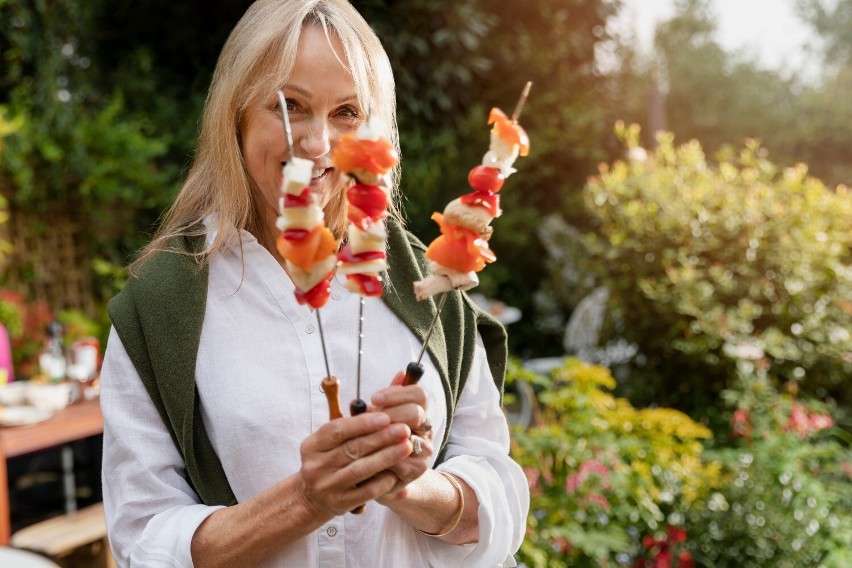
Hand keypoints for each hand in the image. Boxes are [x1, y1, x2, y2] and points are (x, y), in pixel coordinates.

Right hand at [297, 412, 410, 516]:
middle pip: (352, 449)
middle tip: (403, 430)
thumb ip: (350, 427)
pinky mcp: (339, 504)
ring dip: (386, 457)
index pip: (337, 430)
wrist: (311, 498)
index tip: (386, 417)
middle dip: (381, 438)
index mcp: (312, 446)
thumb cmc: (328, 461)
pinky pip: (365, 492)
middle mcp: (315, 466)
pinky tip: (396, 472)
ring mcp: (326, 486)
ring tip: (406, 447)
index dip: (363, 423)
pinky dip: (382, 481)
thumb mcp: (328, 443)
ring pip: (360, 470)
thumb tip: (381, 410)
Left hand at [370, 371, 434, 499]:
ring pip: (407, 437)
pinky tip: (368, 455)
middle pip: (415, 412)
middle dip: (389, 412)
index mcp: (418, 412)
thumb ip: (388, 399)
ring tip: (365, 435)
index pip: (418, 394)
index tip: (374, 398)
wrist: (382, 477)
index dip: (397, 393)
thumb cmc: (378, 442)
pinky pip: (399, 460)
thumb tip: (400, 373)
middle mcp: (425, 429)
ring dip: (383, 435)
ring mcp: (424, 450)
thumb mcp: (381, 419)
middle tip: (370, 417)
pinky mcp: (416, 470)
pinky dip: (382, 456)